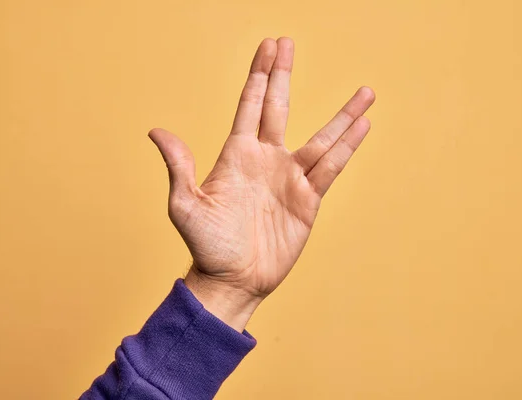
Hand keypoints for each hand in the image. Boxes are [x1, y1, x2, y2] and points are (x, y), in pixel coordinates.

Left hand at [149, 37, 374, 330]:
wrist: (233, 280)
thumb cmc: (206, 245)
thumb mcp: (186, 207)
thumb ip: (179, 167)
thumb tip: (156, 131)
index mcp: (237, 155)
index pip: (250, 105)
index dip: (259, 76)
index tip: (269, 47)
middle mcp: (266, 160)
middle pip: (278, 107)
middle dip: (283, 75)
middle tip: (288, 43)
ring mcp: (290, 179)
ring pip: (322, 138)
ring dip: (342, 114)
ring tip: (365, 91)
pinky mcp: (308, 200)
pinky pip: (332, 168)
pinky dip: (348, 147)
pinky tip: (363, 127)